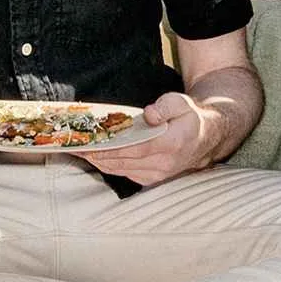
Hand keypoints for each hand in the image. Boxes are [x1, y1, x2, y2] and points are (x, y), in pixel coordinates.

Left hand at [83, 88, 214, 185]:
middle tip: (75, 146)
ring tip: (78, 151)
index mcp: (170, 144)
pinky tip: (94, 157)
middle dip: (97, 154)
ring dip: (98, 162)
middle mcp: (163, 164)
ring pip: (121, 170)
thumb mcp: (181, 102)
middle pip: (123, 162)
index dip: (111, 148)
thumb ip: (165, 106)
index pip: (134, 149)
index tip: (91, 144)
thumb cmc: (189, 117)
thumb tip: (149, 115)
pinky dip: (108, 166)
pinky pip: (125, 174)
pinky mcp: (152, 179)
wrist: (205, 138)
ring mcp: (158, 175)